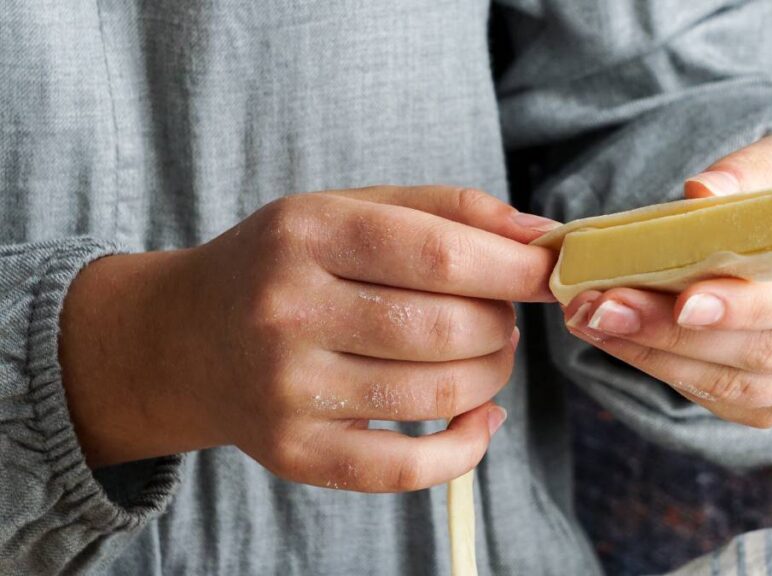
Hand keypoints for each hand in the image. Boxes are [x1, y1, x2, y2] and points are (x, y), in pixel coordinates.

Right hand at [59, 186, 558, 490]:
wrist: (184, 338)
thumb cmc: (286, 264)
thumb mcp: (348, 209)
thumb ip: (446, 210)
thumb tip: (541, 237)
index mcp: (307, 232)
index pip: (437, 252)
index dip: (513, 267)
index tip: (553, 272)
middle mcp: (288, 311)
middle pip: (445, 327)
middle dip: (501, 323)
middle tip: (501, 315)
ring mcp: (287, 390)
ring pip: (436, 394)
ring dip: (491, 375)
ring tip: (486, 355)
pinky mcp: (294, 453)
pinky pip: (405, 468)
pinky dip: (465, 448)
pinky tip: (478, 419)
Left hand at [561, 135, 771, 427]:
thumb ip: (753, 171)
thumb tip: (703, 193)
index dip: (750, 305)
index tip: (683, 299)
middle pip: (766, 351)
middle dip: (674, 332)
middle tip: (601, 306)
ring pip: (737, 385)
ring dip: (654, 355)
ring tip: (591, 318)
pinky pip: (721, 400)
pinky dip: (661, 371)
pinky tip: (614, 339)